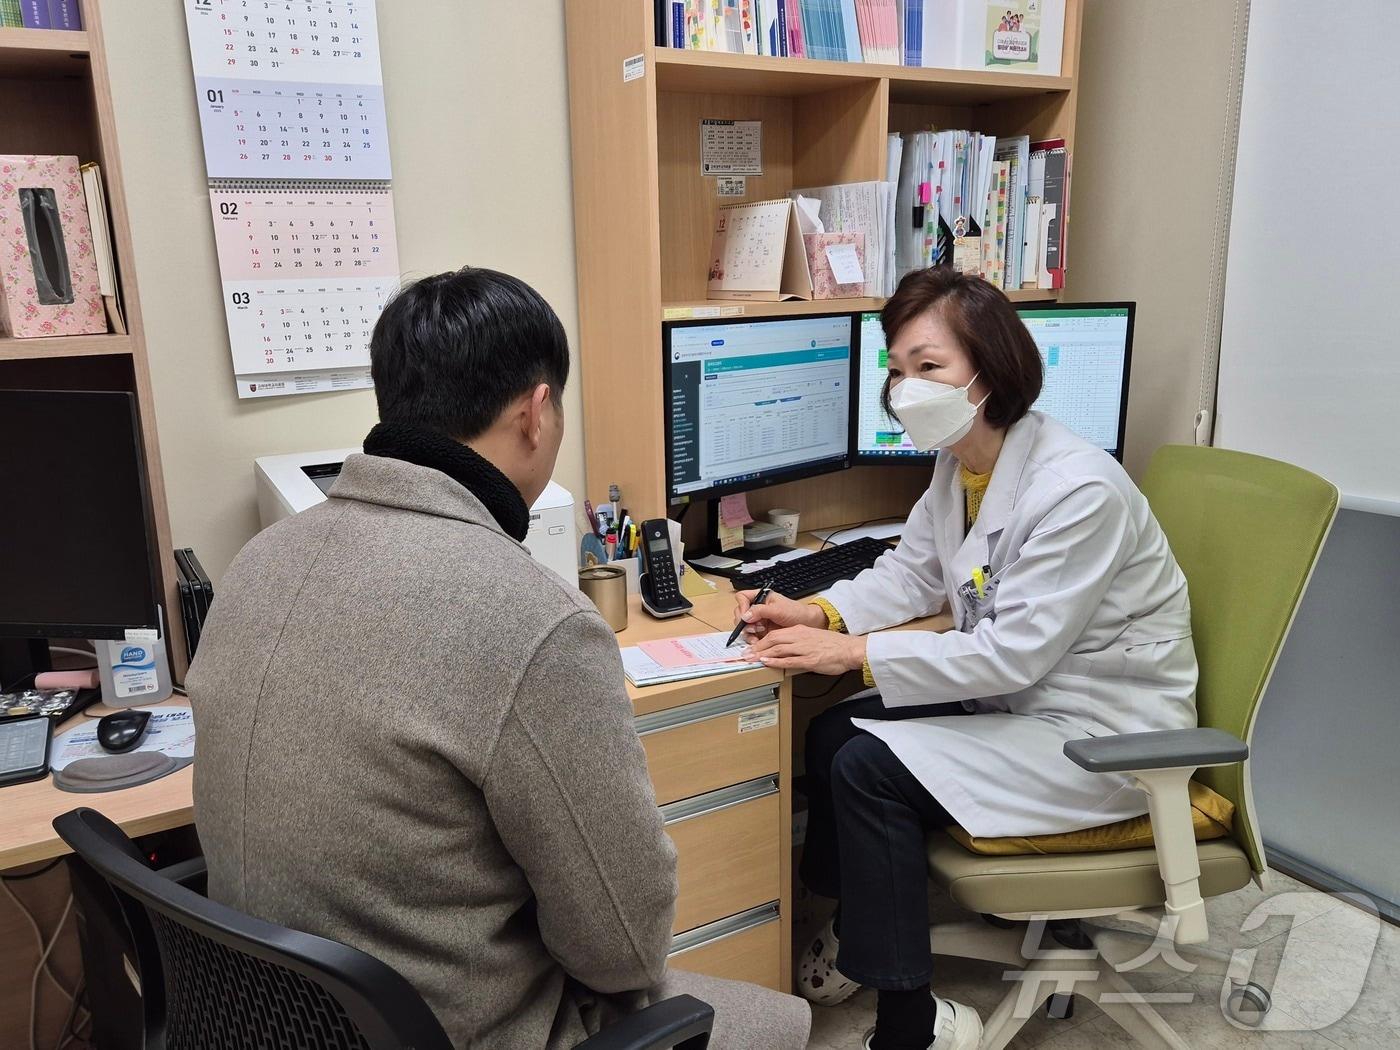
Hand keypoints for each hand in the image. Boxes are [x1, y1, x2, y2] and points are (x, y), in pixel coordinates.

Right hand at [733, 589, 827, 642]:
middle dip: (744, 622)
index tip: (746, 615)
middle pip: (740, 613)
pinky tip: (758, 642)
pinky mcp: (761, 632)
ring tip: (756, 637)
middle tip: (753, 628)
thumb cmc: (796, 612)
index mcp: (760, 597)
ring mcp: (758, 620)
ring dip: (747, 633)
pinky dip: (752, 640)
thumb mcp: (778, 609)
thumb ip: (761, 611)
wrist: (807, 624)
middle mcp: (757, 608)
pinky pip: (750, 636)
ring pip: (743, 626)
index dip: (742, 606)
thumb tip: (745, 615)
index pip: (742, 598)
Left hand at [745, 625, 867, 675]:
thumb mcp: (812, 637)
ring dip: (762, 654)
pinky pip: (789, 660)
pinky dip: (775, 661)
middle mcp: (799, 637)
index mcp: (799, 630)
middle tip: (745, 655)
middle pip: (772, 640)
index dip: (760, 641)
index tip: (751, 647)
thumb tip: (784, 649)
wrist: (849, 649)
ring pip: (778, 649)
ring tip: (751, 660)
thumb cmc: (833, 645)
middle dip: (757, 647)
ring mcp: (804, 648)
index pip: (774, 634)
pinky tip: (767, 663)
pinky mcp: (809, 659)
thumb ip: (798, 641)